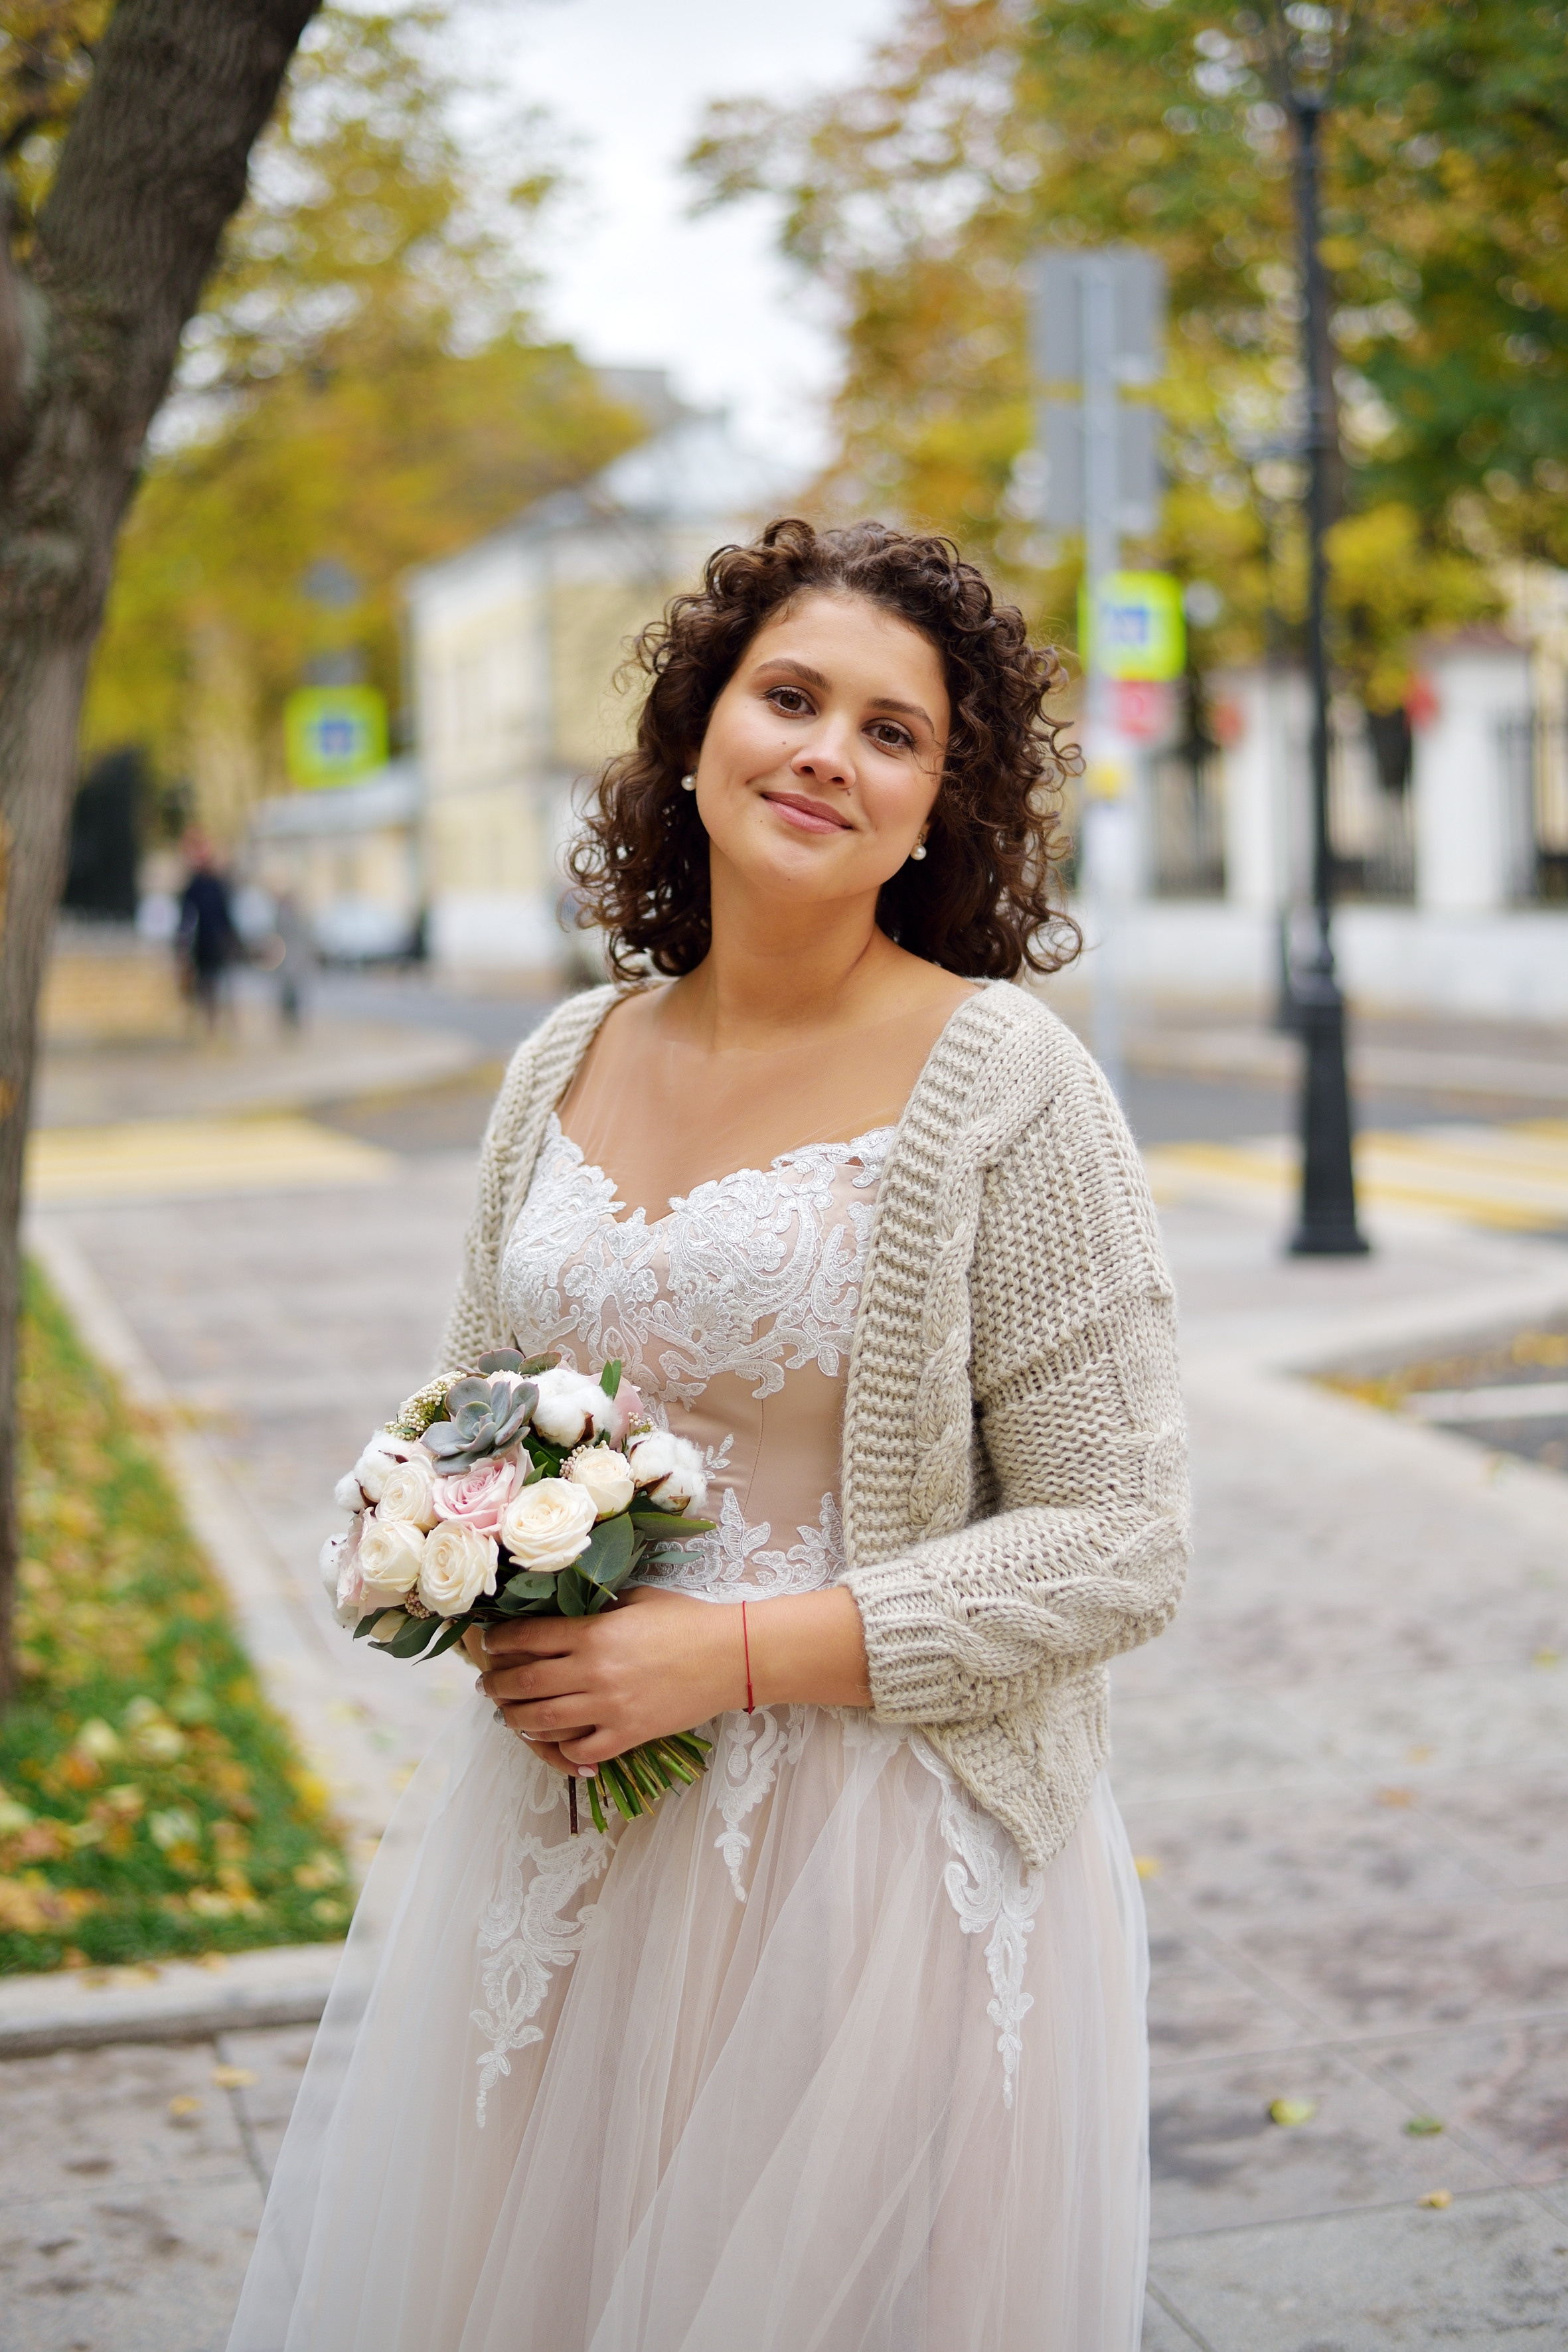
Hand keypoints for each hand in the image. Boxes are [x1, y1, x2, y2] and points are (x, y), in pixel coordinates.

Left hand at [472, 1584, 871, 1772]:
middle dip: (497, 1684)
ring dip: (516, 1717)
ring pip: (542, 1720)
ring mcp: (609, 1707)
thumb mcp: (637, 1599)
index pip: (528, 1638)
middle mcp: (593, 1672)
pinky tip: (558, 1741)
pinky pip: (580, 1750)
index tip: (490, 1644)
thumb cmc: (687, 1620)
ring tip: (509, 1713)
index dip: (501, 1642)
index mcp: (593, 1633)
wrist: (731, 1656)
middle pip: (524, 1682)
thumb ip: (598, 1607)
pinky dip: (562, 1749)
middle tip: (488, 1684)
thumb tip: (565, 1610)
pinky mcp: (628, 1734)